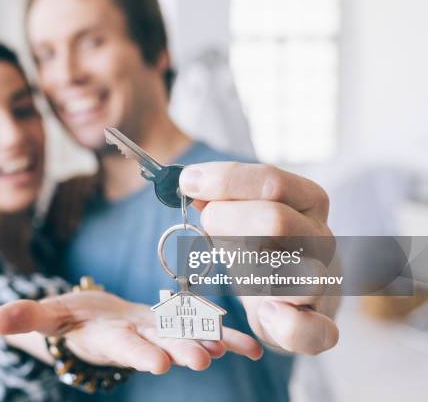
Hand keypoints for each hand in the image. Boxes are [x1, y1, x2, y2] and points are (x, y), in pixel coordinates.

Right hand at [0, 290, 262, 373]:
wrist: (100, 323)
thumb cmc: (72, 319)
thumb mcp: (47, 316)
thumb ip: (25, 318)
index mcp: (108, 337)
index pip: (122, 346)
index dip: (138, 352)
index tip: (157, 363)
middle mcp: (138, 339)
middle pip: (160, 344)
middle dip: (180, 351)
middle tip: (202, 359)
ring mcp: (160, 332)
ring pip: (187, 336)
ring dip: (209, 341)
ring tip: (232, 347)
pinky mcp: (175, 325)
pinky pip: (204, 329)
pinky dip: (227, 337)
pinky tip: (252, 345)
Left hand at [180, 162, 339, 354]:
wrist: (299, 298)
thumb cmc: (265, 249)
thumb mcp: (245, 215)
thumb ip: (221, 198)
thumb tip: (189, 181)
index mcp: (307, 202)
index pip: (273, 182)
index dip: (226, 180)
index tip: (186, 182)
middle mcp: (321, 239)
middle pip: (277, 221)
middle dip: (227, 220)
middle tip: (204, 223)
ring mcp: (324, 283)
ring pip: (300, 274)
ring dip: (252, 268)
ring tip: (231, 263)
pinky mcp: (320, 326)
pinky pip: (314, 331)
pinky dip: (286, 325)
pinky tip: (265, 312)